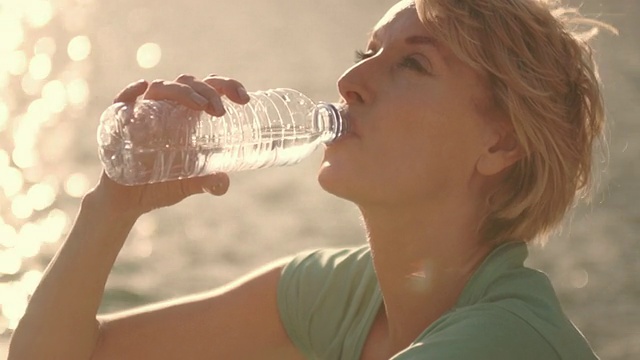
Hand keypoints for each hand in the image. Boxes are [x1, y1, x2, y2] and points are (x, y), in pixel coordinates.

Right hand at [87, 74, 251, 216]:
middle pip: (188, 84)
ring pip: (161, 88)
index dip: (227, 86)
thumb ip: (208, 183)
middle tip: (221, 112)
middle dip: (207, 91)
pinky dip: (130, 92)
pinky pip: (122, 101)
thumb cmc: (160, 187)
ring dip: (182, 91)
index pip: (208, 89)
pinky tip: (142, 88)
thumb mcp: (188, 185)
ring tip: (201, 107)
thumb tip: (223, 183)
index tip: (244, 98)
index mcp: (186, 117)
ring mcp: (143, 114)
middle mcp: (166, 110)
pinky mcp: (119, 125)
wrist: (127, 203)